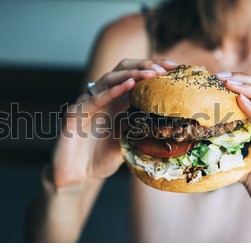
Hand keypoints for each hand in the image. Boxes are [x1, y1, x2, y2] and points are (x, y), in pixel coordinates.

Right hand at [52, 59, 177, 186]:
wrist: (75, 177)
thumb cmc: (99, 160)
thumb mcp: (127, 144)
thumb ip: (141, 131)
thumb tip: (170, 125)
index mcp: (116, 103)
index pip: (136, 79)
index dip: (154, 71)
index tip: (176, 70)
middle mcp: (102, 99)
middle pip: (123, 71)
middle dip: (146, 66)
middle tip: (166, 68)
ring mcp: (88, 104)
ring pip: (110, 79)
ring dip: (132, 74)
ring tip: (152, 73)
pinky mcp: (74, 114)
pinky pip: (94, 99)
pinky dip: (112, 91)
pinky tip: (128, 85)